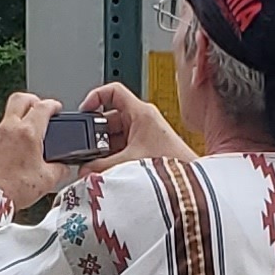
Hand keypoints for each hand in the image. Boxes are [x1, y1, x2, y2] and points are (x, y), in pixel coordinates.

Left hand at [0, 92, 83, 208]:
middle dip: (32, 100)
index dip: (53, 105)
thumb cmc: (12, 190)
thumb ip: (59, 169)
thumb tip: (63, 167)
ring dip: (17, 123)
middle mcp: (8, 129)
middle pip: (20, 99)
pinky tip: (9, 154)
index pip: (43, 107)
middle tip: (39, 109)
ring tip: (25, 138)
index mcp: (28, 133)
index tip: (56, 108)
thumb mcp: (47, 180)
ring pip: (6, 118)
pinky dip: (4, 139)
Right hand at [74, 81, 194, 168]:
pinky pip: (122, 147)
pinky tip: (109, 169)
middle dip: (97, 135)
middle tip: (88, 148)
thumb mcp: (129, 162)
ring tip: (98, 163)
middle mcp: (142, 120)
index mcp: (141, 112)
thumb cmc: (173, 163)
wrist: (190, 182)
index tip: (84, 110)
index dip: (95, 96)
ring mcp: (144, 133)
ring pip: (114, 136)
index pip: (113, 91)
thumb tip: (85, 169)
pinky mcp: (145, 147)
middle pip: (109, 118)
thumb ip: (102, 165)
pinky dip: (113, 157)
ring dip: (104, 150)